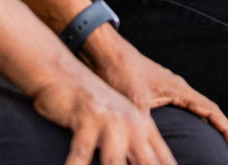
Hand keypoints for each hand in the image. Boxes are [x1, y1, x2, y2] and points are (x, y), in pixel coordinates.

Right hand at [30, 64, 178, 164]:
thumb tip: (141, 161)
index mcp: (144, 128)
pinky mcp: (87, 117)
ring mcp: (110, 121)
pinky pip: (82, 153)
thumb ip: (133, 151)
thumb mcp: (117, 126)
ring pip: (115, 162)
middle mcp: (132, 125)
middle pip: (147, 164)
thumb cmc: (89, 108)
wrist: (63, 73)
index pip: (164, 162)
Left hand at [82, 29, 227, 153]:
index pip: (211, 111)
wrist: (101, 49)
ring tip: (206, 144)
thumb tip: (152, 154)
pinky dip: (183, 121)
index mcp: (178, 89)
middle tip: (226, 150)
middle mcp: (175, 87)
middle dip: (217, 130)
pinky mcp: (151, 89)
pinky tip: (175, 132)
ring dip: (201, 125)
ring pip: (190, 109)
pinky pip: (176, 108)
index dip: (226, 130)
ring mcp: (164, 87)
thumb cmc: (118, 71)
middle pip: (205, 111)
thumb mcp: (134, 105)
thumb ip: (146, 131)